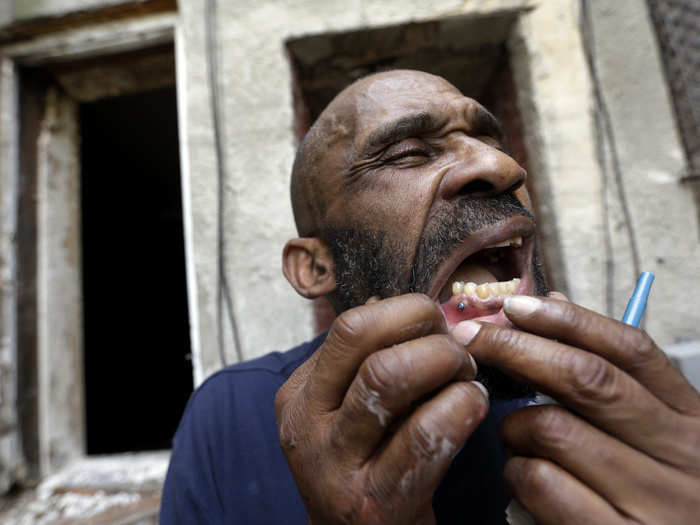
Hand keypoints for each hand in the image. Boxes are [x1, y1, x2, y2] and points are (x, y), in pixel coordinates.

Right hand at [274, 294, 488, 524]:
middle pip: (363, 339)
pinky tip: (474, 406)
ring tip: (467, 376)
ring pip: (387, 376)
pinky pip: (424, 434)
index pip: (350, 324)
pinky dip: (461, 405)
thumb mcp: (348, 412)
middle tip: (457, 348)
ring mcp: (334, 466)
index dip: (405, 311)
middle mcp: (306, 425)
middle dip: (426, 329)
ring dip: (444, 363)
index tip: (437, 324)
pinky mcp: (374, 503)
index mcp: (301, 395)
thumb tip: (403, 307)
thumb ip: (365, 364)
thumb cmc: (369, 467)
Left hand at [453, 295, 699, 523]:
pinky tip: (521, 474)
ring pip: (551, 428)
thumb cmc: (653, 490)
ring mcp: (654, 502)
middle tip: (471, 338)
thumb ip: (611, 374)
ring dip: (512, 425)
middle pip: (587, 379)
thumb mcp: (654, 433)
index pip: (630, 349)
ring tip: (514, 436)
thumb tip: (554, 303)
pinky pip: (539, 481)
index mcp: (693, 420)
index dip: (568, 320)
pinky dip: (515, 469)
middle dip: (517, 348)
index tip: (515, 306)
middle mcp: (683, 457)